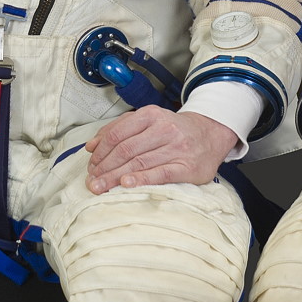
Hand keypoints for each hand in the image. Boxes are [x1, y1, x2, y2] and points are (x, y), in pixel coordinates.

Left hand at [85, 105, 237, 192]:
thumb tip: (92, 146)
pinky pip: (161, 173)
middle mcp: (164, 129)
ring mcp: (177, 147)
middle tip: (92, 181)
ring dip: (116, 177)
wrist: (210, 134)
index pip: (118, 134)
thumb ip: (120, 129)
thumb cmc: (174, 130)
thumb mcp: (149, 120)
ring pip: (139, 163)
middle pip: (126, 150)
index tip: (91, 166)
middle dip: (105, 168)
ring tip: (101, 187)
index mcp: (151, 115)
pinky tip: (127, 184)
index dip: (101, 152)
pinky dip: (142, 179)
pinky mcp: (187, 167)